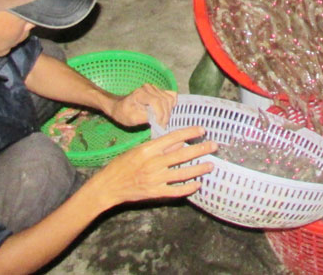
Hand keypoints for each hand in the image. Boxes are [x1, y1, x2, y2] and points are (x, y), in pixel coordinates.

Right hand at [87, 126, 215, 210]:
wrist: (108, 186)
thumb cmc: (122, 165)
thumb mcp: (138, 150)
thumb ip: (158, 147)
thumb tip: (179, 143)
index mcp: (148, 149)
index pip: (173, 138)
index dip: (189, 133)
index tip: (202, 130)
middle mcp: (153, 163)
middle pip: (181, 155)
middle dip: (200, 150)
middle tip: (214, 146)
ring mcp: (155, 179)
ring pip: (182, 173)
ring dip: (198, 169)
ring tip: (210, 165)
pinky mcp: (155, 192)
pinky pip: (175, 191)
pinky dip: (188, 188)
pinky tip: (197, 184)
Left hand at [105, 84, 176, 127]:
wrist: (119, 106)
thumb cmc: (123, 113)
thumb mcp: (131, 119)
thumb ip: (144, 117)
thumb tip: (157, 119)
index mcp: (140, 93)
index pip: (156, 101)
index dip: (160, 114)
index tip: (159, 125)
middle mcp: (149, 88)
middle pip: (165, 101)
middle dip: (165, 115)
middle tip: (161, 126)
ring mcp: (154, 88)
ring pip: (170, 99)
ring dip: (168, 112)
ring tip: (162, 121)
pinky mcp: (159, 90)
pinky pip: (171, 96)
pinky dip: (171, 105)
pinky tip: (166, 112)